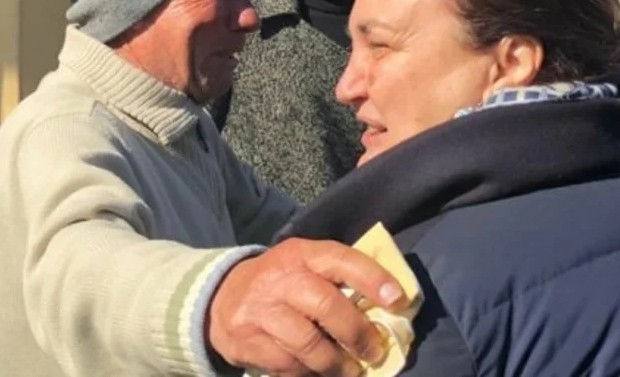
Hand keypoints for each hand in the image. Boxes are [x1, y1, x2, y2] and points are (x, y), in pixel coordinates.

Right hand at [207, 238, 407, 376]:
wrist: (221, 296)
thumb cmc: (282, 280)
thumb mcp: (306, 265)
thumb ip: (339, 279)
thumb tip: (389, 304)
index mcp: (302, 254)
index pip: (341, 260)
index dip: (373, 279)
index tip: (398, 300)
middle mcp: (279, 279)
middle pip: (326, 306)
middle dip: (357, 333)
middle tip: (375, 351)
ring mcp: (259, 311)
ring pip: (307, 344)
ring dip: (336, 364)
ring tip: (351, 369)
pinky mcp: (245, 342)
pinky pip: (286, 366)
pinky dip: (308, 374)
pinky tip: (320, 373)